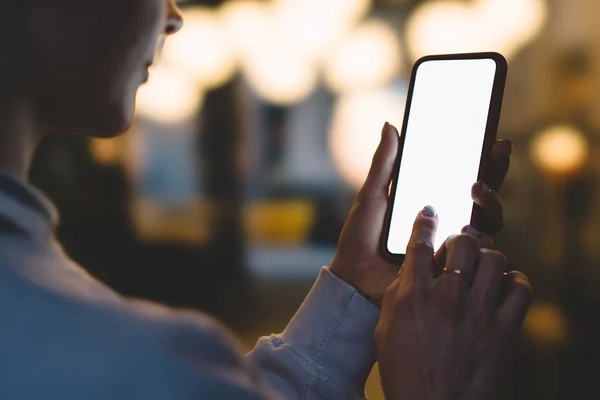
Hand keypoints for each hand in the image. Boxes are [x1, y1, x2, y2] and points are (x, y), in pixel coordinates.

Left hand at [329, 122, 512, 302]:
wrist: (354, 280)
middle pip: (484, 195)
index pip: (464, 177)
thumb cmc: (360, 239)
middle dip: (496, 172)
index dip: (483, 159)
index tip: (494, 138)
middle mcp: (447, 222)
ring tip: (476, 189)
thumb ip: (384, 165)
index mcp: (430, 202)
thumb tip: (390, 125)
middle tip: (494, 153)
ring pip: (489, 221)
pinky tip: (468, 227)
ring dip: (490, 202)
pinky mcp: (453, 268)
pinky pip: (477, 252)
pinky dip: (477, 237)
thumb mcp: (371, 197)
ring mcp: (453, 245)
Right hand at [375, 210, 531, 399]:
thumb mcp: (385, 329)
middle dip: (461, 238)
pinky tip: (503, 287)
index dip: (426, 221)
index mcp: (414, 296)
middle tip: (460, 245)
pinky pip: (521, 290)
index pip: (421, 243)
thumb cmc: (404, 371)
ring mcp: (479, 313)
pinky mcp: (504, 330)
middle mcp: (448, 298)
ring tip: (481, 266)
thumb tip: (413, 270)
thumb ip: (398, 293)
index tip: (430, 212)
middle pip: (463, 243)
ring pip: (494, 259)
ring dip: (487, 257)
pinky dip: (514, 282)